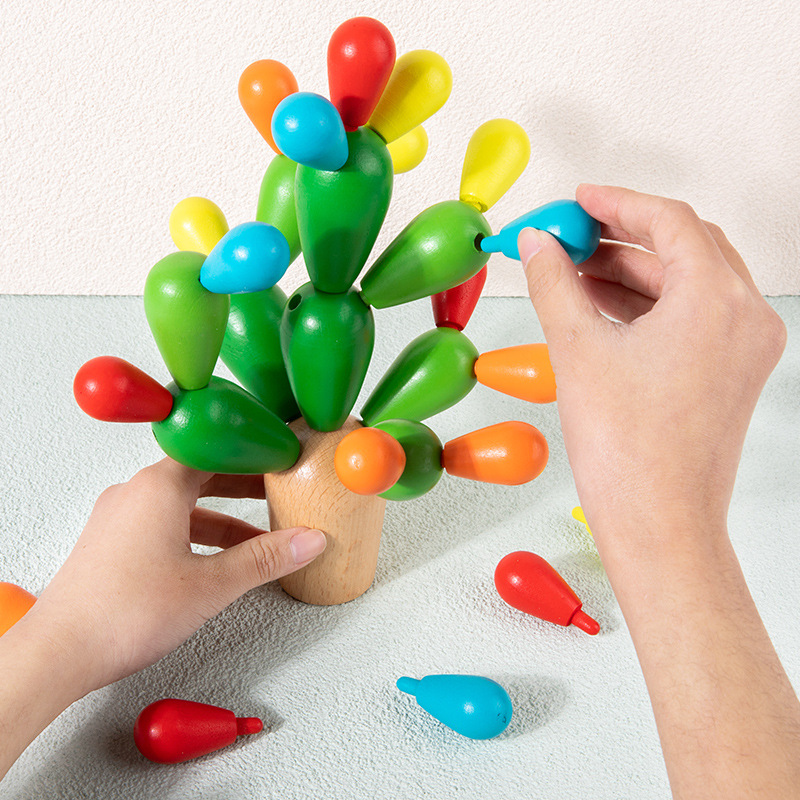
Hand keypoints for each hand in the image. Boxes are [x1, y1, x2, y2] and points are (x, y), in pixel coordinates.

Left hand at [26, 458, 326, 695]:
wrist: (60, 653)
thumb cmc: (121, 614)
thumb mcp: (211, 585)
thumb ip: (264, 560)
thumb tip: (305, 541)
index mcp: (159, 487)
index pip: (215, 450)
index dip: (252, 453)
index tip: (278, 457)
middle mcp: (136, 493)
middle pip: (200, 475)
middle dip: (243, 486)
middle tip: (277, 489)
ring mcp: (120, 518)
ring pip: (182, 504)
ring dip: (223, 518)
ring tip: (258, 537)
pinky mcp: (112, 543)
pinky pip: (164, 524)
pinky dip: (196, 534)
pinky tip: (217, 560)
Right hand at [519, 186, 799, 798]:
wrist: (659, 524)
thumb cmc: (627, 450)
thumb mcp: (577, 349)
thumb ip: (554, 282)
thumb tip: (538, 245)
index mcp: (716, 300)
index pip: (669, 222)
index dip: (616, 203)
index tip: (578, 201)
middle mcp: (744, 316)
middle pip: (683, 247)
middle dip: (622, 237)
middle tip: (569, 235)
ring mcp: (743, 346)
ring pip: (687, 282)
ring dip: (632, 271)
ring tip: (573, 271)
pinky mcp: (732, 372)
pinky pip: (691, 316)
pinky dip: (648, 304)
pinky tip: (599, 306)